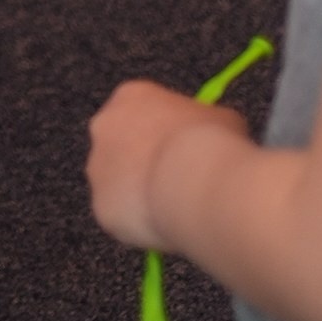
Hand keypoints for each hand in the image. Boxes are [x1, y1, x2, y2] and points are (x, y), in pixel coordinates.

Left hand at [86, 78, 247, 248]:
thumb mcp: (223, 119)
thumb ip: (208, 123)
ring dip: (139, 192)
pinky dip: (140, 222)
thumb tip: (212, 134)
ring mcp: (98, 168)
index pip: (142, 111)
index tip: (182, 148)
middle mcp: (104, 126)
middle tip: (175, 179)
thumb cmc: (210, 140)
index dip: (164, 133)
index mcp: (131, 96)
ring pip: (117, 183)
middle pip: (121, 145)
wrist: (195, 180)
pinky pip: (121, 216)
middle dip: (143, 162)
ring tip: (174, 205)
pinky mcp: (101, 206)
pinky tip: (165, 224)